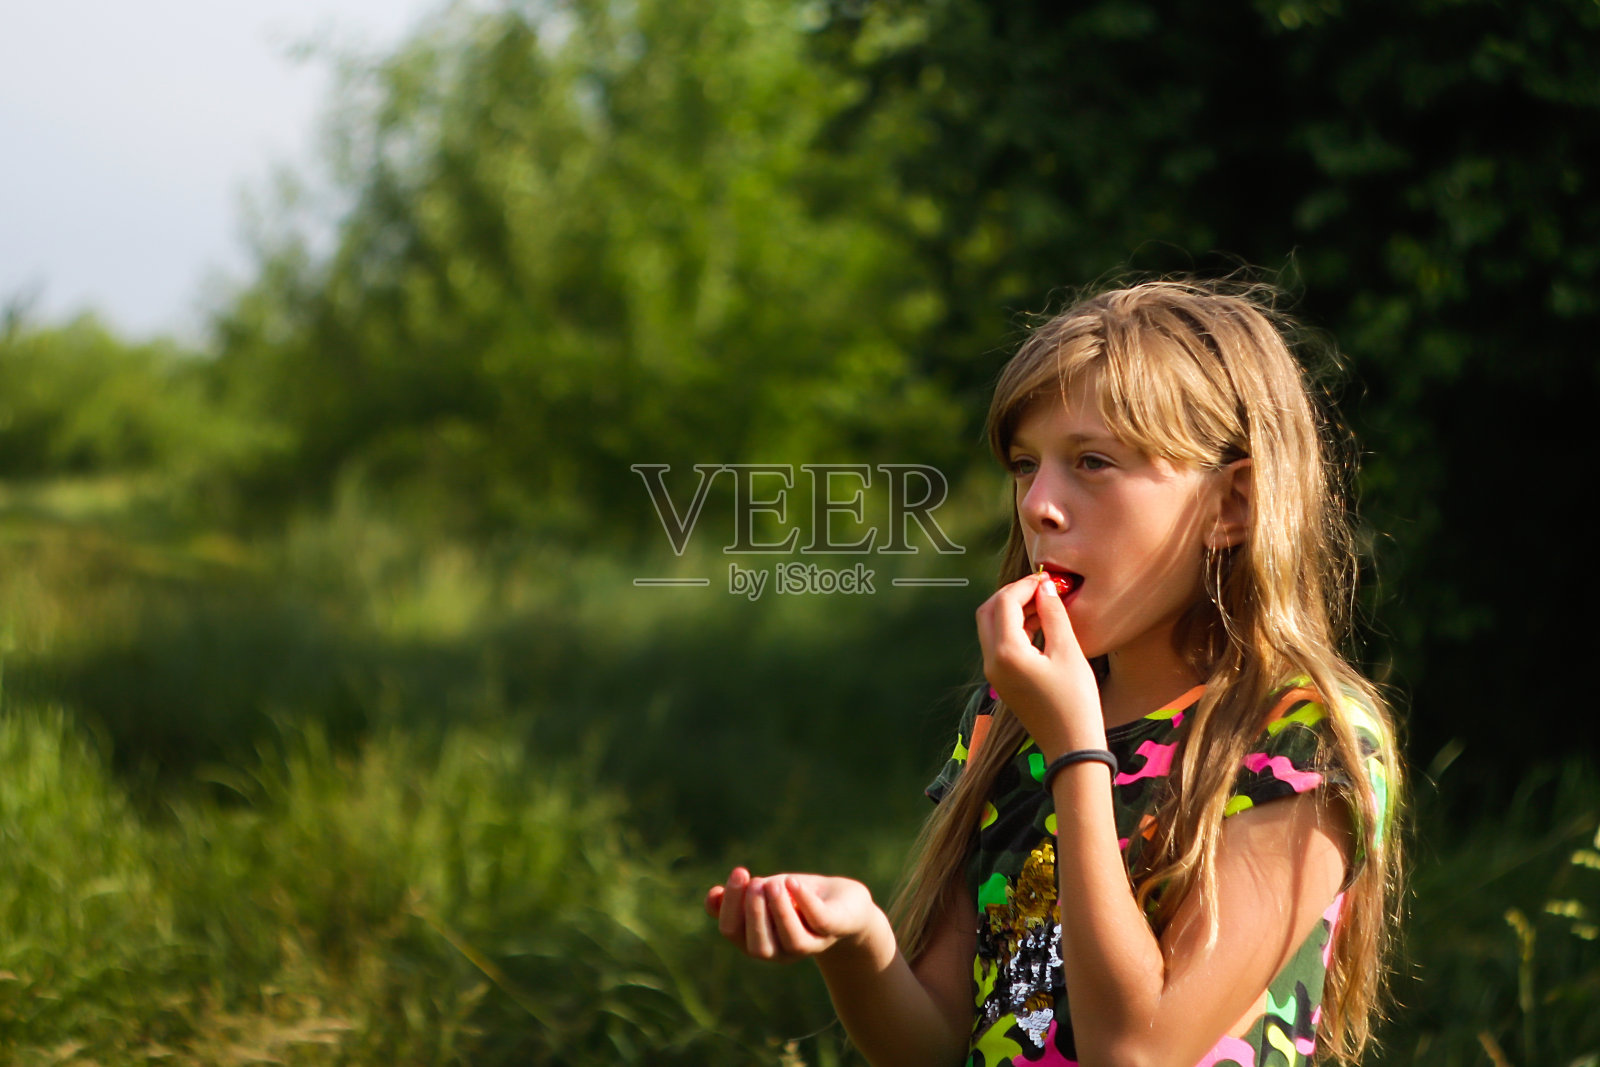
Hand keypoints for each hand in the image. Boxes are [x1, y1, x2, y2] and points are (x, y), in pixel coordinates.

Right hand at [705, 868, 883, 962]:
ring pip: (792, 941)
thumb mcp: (766, 894)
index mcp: (758, 938)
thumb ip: (739, 898)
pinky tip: (793, 883)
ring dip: (779, 912)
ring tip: (772, 884)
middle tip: (755, 882)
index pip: (732, 931)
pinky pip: (820, 922)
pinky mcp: (835, 928)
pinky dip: (806, 903)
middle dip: (752, 913)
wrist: (845, 903)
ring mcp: (811, 943)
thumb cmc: (798, 898)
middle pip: (757, 946)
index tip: (738, 873)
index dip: (729, 906)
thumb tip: (712, 896)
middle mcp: (782, 950)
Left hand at [975, 571, 1103, 758]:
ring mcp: (994, 673)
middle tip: (1042, 588)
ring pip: (992, 627)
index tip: (1049, 578)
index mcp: (1006, 652)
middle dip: (1012, 594)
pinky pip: (1000, 644)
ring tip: (1046, 604)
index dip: (1025, 584)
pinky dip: (1016, 628)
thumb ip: (1054, 615)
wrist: (1070, 747)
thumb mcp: (1069, 653)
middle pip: (989, 611)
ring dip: (1014, 610)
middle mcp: (992, 661)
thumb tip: (1046, 586)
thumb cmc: (1075, 702)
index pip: (1004, 602)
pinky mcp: (1002, 680)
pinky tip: (1042, 624)